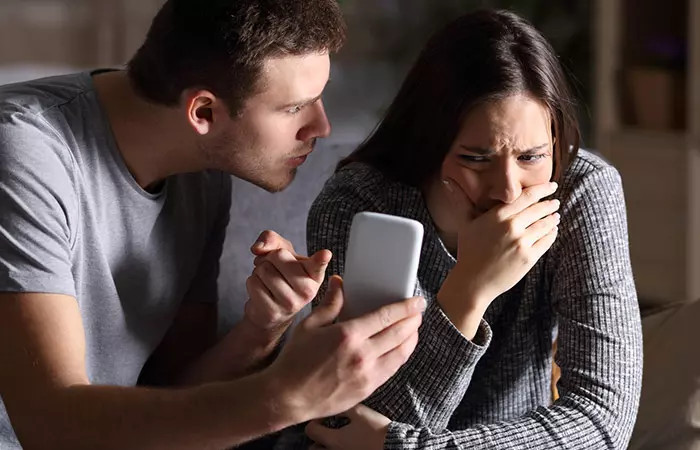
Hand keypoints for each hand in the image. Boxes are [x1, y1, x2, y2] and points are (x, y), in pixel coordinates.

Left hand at [244, 230, 331, 331]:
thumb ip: (272, 239)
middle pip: (278, 255)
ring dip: (258, 270)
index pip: (318, 264)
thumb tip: (259, 248)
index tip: (325, 254)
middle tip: (275, 269)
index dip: (321, 258)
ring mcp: (290, 304)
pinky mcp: (272, 312)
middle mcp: (307, 291)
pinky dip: (252, 282)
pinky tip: (262, 291)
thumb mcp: (282, 251)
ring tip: (268, 280)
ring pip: (263, 269)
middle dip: (269, 257)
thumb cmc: (280, 275)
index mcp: (315, 274)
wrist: (271, 308)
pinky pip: (253, 283)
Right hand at [266, 275, 423, 423]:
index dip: (406, 308)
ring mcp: (367, 375)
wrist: (287, 397)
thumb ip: (330, 304)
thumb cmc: (294, 361)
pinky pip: (392, 370)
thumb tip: (340, 283)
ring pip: (401, 354)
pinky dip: (401, 356)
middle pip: (400, 334)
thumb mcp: (310, 326)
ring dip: (411, 339)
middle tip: (418, 312)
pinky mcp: (367, 389)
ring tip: (412, 329)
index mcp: (347, 335)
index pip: (387, 317)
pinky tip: (399, 349)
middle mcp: (361, 355)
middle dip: (414, 321)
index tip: (417, 302)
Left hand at [305, 404, 388, 449]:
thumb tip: (335, 404)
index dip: (314, 421)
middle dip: (317, 440)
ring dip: (325, 447)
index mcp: (333, 439)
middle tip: (326, 431)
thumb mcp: (360, 413)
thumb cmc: (376, 431)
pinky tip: (346, 444)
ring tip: (335, 440)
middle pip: (313, 449)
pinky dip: (337, 449)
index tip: (322, 418)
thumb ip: (344, 408)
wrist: (393, 447)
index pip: (310, 431)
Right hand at [438, 180, 558, 333]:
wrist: (473, 281)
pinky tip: (552, 231)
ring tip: (555, 216)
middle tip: (555, 202)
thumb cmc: (468, 251)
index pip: (527, 196)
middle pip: (539, 209)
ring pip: (545, 225)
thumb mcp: (465, 223)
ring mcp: (521, 243)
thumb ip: (461, 200)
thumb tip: (447, 180)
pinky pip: (546, 241)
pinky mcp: (528, 257)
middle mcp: (511, 227)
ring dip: (552, 219)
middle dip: (550, 204)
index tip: (552, 186)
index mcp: (497, 216)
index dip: (542, 189)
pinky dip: (552, 234)